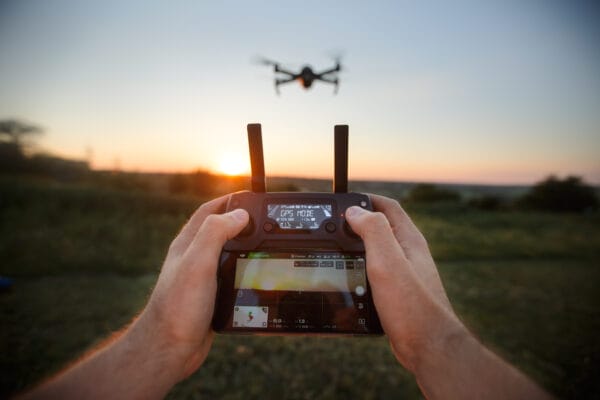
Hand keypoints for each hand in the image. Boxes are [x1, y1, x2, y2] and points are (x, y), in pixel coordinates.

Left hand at [131, 195, 248, 380]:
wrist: (170, 349)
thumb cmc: (178, 307)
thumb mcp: (197, 263)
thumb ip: (215, 233)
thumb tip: (239, 214)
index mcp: (188, 244)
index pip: (210, 211)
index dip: (231, 200)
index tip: (253, 196)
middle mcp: (195, 258)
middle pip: (221, 230)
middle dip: (242, 221)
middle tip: (266, 220)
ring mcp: (203, 278)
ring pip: (229, 254)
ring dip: (247, 247)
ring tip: (267, 245)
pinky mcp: (211, 297)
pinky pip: (232, 276)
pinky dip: (246, 270)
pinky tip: (258, 275)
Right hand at [346, 195, 551, 399]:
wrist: (428, 346)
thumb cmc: (412, 305)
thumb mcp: (387, 261)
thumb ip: (373, 231)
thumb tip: (355, 212)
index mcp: (409, 240)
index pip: (388, 207)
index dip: (366, 199)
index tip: (344, 201)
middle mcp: (409, 253)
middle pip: (381, 228)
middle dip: (358, 222)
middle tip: (335, 226)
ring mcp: (405, 273)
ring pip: (378, 251)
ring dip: (358, 246)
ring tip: (338, 249)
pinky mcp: (398, 292)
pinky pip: (377, 272)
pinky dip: (361, 269)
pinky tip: (351, 279)